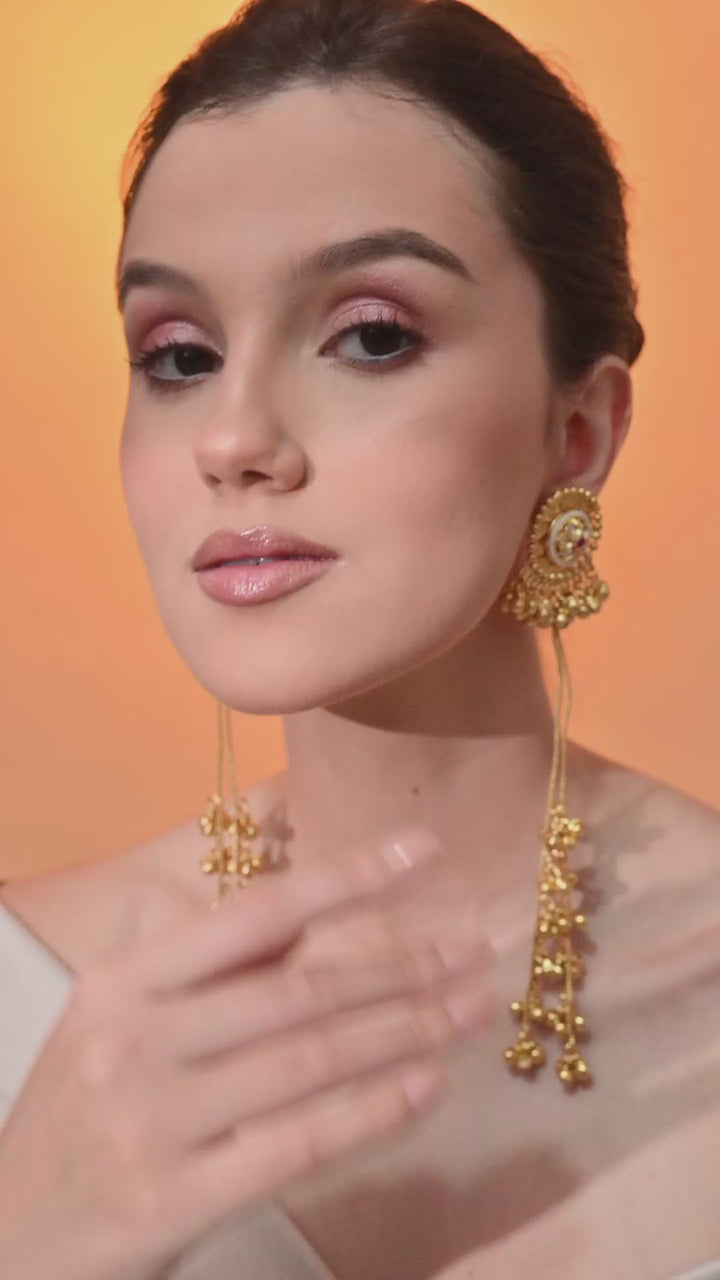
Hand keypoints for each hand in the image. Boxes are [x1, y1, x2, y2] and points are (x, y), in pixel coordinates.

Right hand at [0, 827, 495, 1279]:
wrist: (9, 1239)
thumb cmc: (82, 1115)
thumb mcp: (116, 1025)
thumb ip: (205, 975)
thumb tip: (313, 918)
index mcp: (125, 983)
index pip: (256, 914)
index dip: (348, 878)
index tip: (421, 851)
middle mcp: (138, 1041)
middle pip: (300, 991)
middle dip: (401, 967)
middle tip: (475, 949)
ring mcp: (155, 1122)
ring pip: (312, 1062)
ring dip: (408, 1031)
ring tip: (472, 1007)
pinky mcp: (174, 1200)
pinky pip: (301, 1143)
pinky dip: (374, 1110)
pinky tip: (427, 1086)